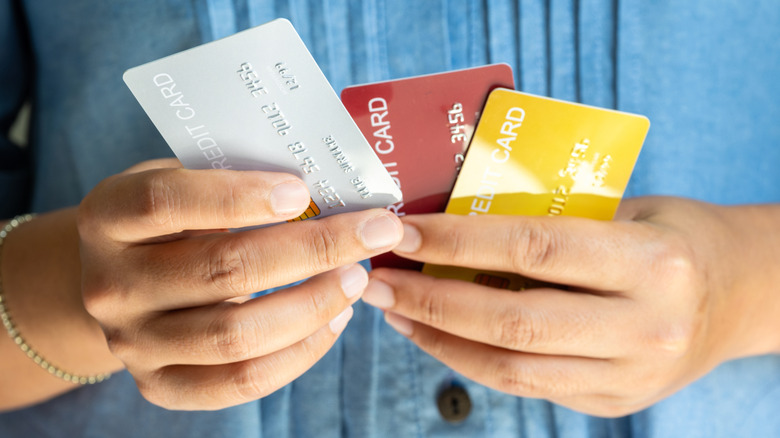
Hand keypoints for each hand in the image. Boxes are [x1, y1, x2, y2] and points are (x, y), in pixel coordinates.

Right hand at [78, 159, 402, 409]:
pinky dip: (301, 351)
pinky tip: (335, 318)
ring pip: (238, 335)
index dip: (238, 197)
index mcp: (108, 218)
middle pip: (222, 270)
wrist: (123, 283)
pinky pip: (242, 381)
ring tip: (358, 276)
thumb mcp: (185, 182)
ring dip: (315, 303)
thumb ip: (235, 178)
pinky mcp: (161, 386)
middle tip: (375, 231)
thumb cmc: (173, 220)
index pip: (166, 202)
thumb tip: (328, 186)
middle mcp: (111, 285)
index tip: (303, 192)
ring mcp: (132, 344)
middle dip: (315, 249)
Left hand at [363, 197, 779, 416]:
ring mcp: (631, 375)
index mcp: (650, 261)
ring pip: (511, 366)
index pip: (533, 248)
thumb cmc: (671, 236)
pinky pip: (525, 386)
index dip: (457, 243)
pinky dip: (471, 361)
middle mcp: (646, 326)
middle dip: (430, 300)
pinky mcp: (614, 402)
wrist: (739, 295)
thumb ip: (551, 218)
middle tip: (378, 279)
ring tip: (394, 311)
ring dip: (439, 339)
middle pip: (512, 319)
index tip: (403, 233)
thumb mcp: (625, 209)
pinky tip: (438, 337)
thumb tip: (452, 219)